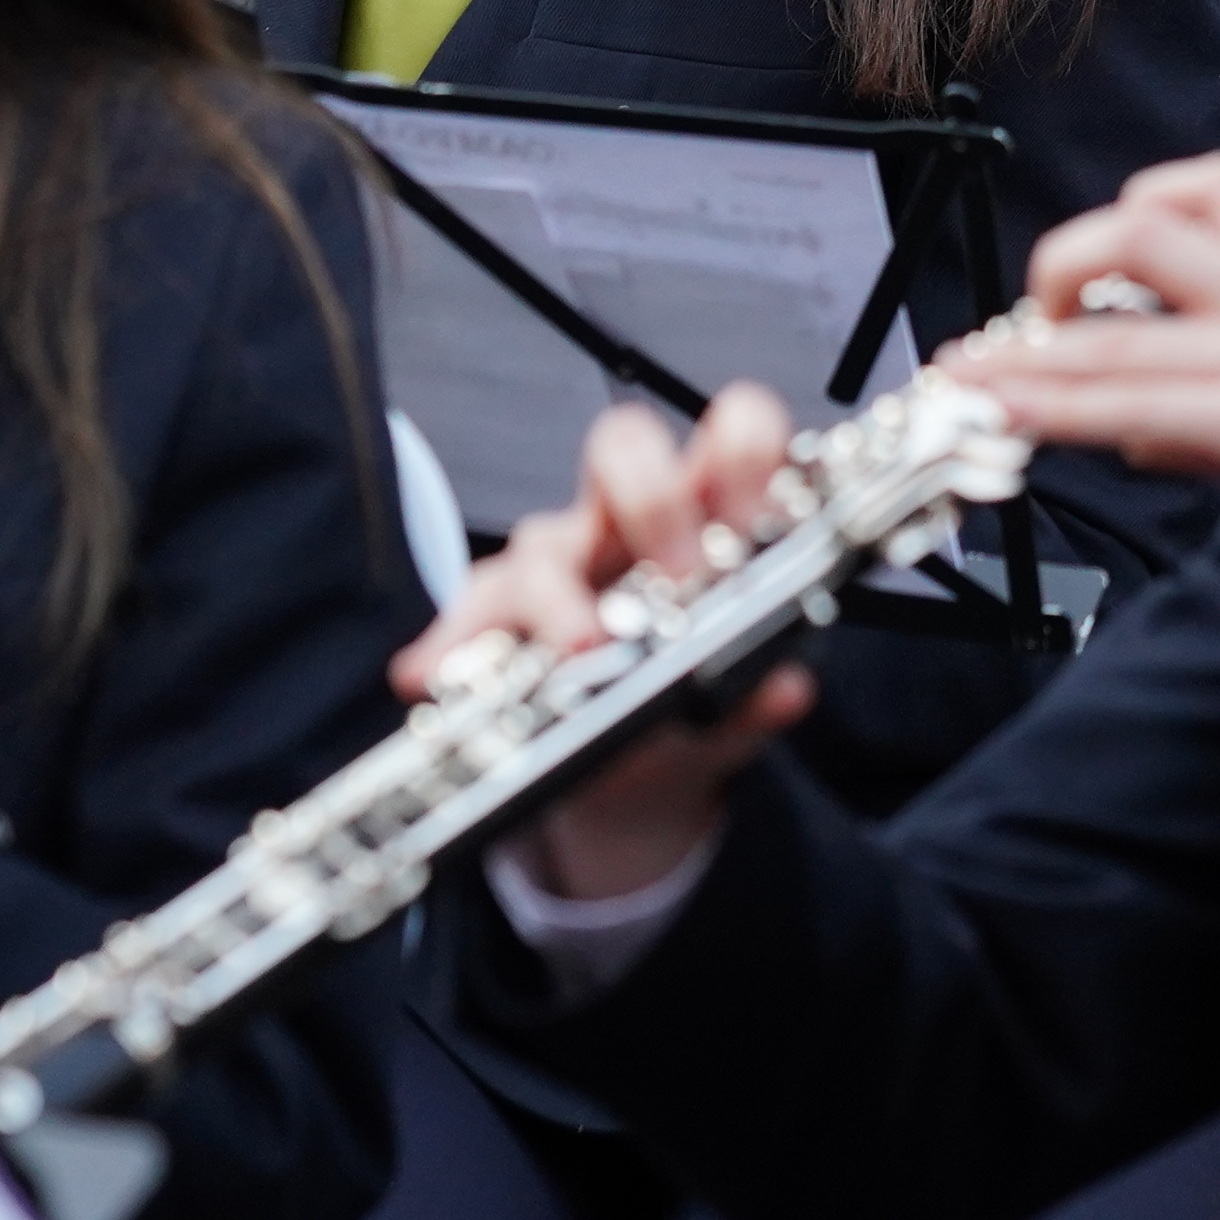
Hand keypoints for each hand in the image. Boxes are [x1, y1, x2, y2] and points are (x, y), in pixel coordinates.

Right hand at [394, 388, 820, 901]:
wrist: (633, 780)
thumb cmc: (689, 715)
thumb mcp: (732, 714)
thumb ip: (758, 700)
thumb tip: (788, 689)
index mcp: (706, 521)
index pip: (730, 438)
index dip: (742, 455)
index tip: (754, 521)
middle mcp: (627, 523)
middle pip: (623, 449)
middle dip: (651, 502)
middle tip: (677, 582)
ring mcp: (559, 562)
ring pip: (541, 539)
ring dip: (558, 596)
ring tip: (574, 650)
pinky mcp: (498, 616)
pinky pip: (466, 616)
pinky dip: (449, 645)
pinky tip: (431, 675)